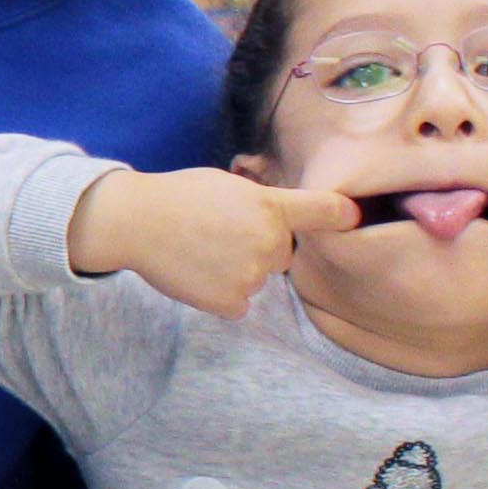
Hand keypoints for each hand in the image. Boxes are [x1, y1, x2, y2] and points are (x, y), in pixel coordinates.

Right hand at [69, 165, 362, 318]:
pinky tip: (196, 274)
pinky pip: (238, 304)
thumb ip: (261, 202)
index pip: (324, 211)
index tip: (353, 219)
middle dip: (260, 248)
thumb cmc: (177, 196)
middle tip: (218, 235)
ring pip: (257, 280)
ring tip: (199, 252)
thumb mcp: (227, 184)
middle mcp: (269, 241)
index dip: (342, 216)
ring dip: (236, 272)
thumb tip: (277, 217)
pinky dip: (220, 295)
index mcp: (270, 206)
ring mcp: (251, 274)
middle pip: (282, 253)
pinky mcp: (231, 301)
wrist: (134, 222)